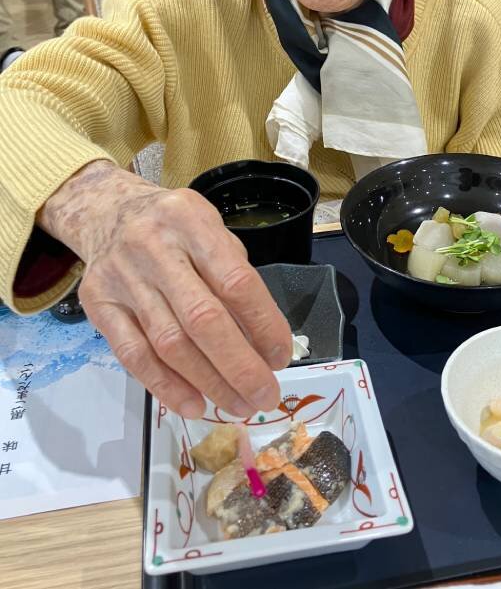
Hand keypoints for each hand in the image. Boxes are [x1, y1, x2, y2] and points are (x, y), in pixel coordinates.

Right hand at [39, 161, 292, 417]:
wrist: (108, 213)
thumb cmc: (175, 228)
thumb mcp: (211, 229)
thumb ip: (234, 276)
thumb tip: (264, 343)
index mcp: (191, 221)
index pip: (235, 280)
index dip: (263, 324)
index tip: (281, 357)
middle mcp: (154, 247)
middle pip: (202, 319)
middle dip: (240, 366)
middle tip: (265, 396)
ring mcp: (122, 277)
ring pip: (169, 344)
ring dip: (209, 383)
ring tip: (238, 406)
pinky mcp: (99, 305)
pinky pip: (134, 355)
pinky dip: (166, 386)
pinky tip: (194, 405)